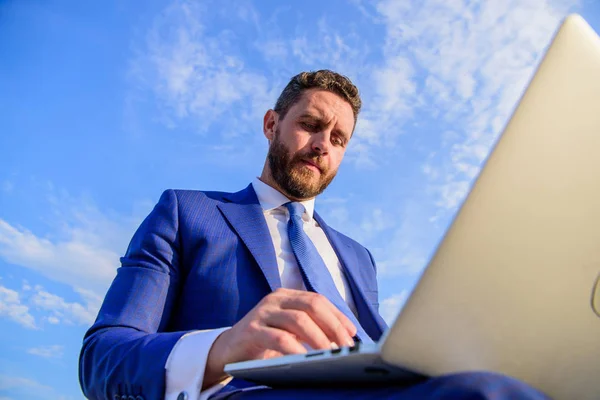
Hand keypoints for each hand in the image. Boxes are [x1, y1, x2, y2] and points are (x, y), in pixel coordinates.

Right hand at [203, 288, 356, 387]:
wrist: (228, 350)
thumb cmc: (265, 341)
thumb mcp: (289, 331)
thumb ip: (310, 329)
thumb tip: (344, 338)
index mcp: (287, 296)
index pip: (318, 300)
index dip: (337, 315)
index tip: (352, 333)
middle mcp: (275, 299)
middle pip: (312, 305)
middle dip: (333, 325)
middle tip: (346, 345)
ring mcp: (263, 313)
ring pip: (298, 320)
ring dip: (319, 338)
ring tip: (331, 354)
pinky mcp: (252, 330)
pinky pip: (278, 338)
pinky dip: (296, 348)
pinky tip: (305, 359)